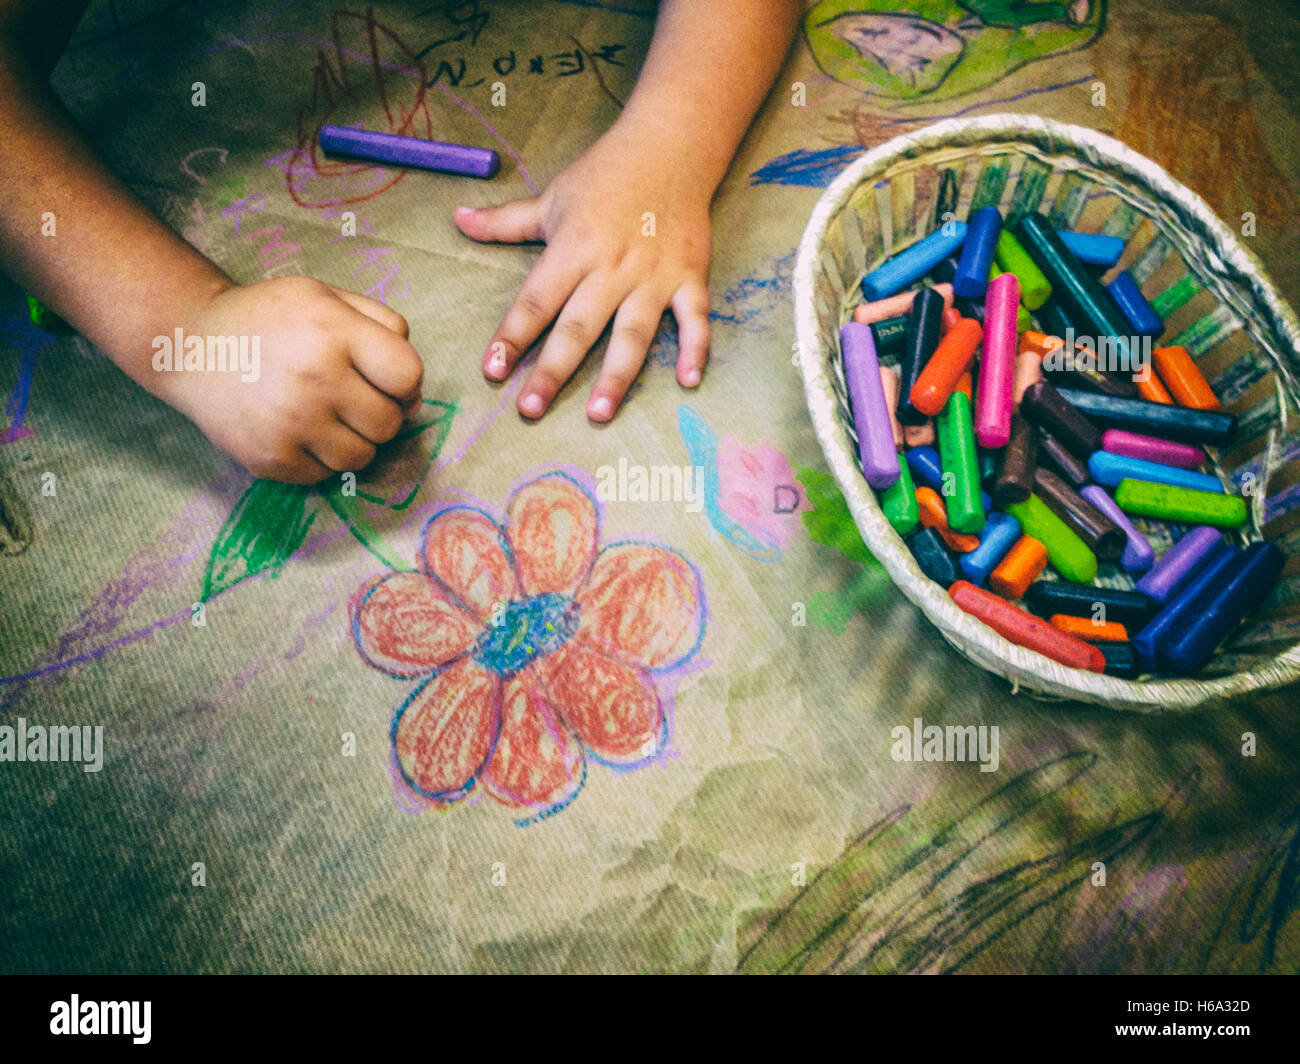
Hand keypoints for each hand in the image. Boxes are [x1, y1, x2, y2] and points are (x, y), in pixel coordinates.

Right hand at [159, 277, 423, 482]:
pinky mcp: (270, 459)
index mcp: (334, 332)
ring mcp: (290, 423)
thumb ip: (383, 326)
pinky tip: (299, 430)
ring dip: (354, 441)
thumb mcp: (327, 297)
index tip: (386, 380)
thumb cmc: (270, 320)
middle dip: (379, 413)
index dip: (405, 382)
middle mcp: (314, 378)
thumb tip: (413, 390)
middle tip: (351, 398)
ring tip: (327, 415)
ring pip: (362, 457)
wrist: (191, 346)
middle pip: (389, 424)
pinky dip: (320, 458)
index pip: (408, 376)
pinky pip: (325, 475)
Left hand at [455, 121, 711, 421]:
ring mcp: (653, 276)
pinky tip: (688, 382)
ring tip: (598, 414)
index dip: (512, 336)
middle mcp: (611, 268)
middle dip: (553, 371)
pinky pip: (695, 319)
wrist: (672, 146)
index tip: (492, 370)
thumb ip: (505, 222)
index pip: (536, 300)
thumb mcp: (552, 197)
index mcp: (573, 249)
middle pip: (577, 327)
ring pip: (632, 333)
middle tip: (531, 410)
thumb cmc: (607, 176)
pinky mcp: (689, 277)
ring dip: (616, 376)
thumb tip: (457, 219)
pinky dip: (695, 349)